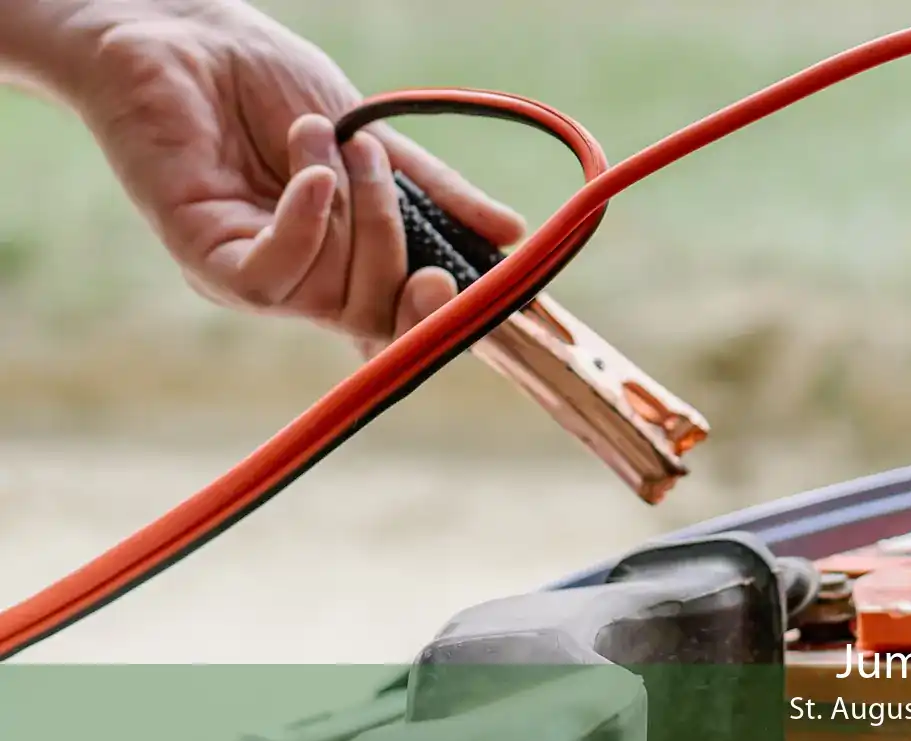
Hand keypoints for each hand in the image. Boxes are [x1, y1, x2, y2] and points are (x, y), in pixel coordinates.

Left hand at [64, 0, 525, 355]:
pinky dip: (303, 229)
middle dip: (398, 250)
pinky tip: (311, 174)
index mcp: (338, 263)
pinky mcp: (201, 254)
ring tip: (335, 140)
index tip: (458, 279)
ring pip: (329, 296)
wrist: (189, 35)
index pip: (394, 325)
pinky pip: (268, 278)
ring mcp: (248, 271)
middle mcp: (294, 281)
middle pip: (374, 316)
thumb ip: (436, 194)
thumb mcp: (375, 143)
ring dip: (353, 213)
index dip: (432, 324)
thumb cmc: (268, 84)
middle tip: (385, 170)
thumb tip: (512, 235)